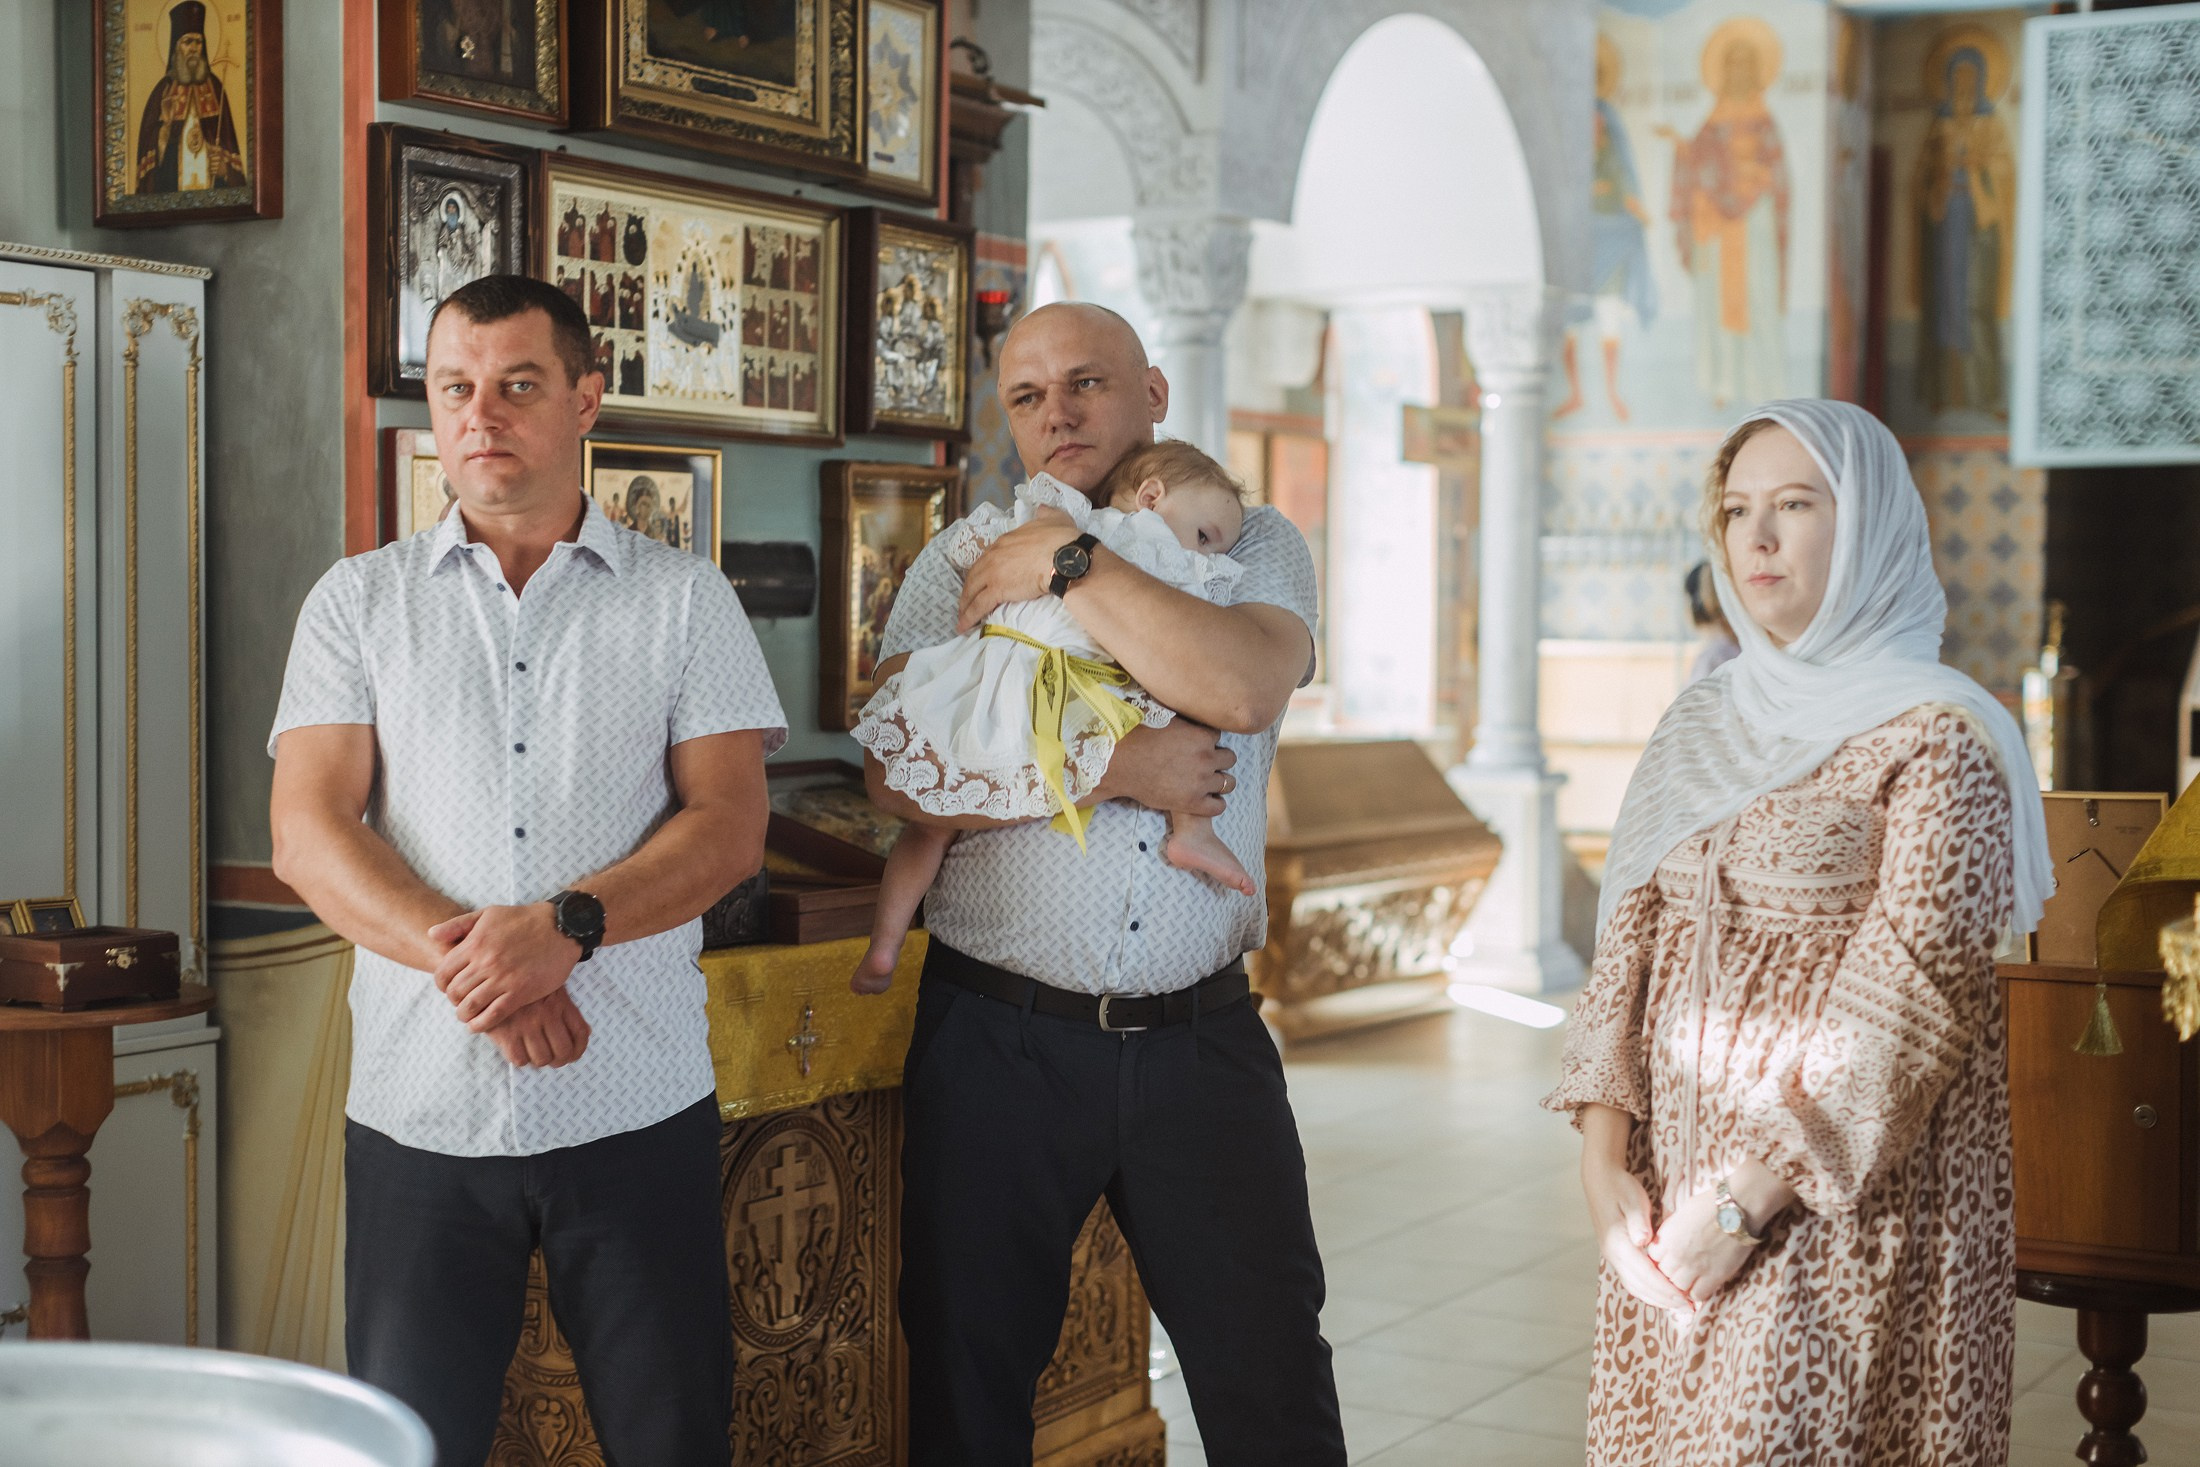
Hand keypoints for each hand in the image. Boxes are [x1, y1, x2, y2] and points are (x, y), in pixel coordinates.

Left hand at [431, 902, 582, 1031]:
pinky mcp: (520, 992)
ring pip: (470, 1006)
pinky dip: (481, 1024)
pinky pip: (493, 1015)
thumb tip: (431, 935)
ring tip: (468, 1015)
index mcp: (474, 944)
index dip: (442, 985)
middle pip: (455, 992)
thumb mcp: (488, 913)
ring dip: (464, 1015)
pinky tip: (478, 1025)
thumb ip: (457, 924)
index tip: (449, 988)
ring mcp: (503, 979)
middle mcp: (485, 963)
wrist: (560, 927)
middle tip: (461, 1002)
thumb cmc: (524, 919)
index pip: (443, 974)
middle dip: (454, 1001)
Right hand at [482, 986, 591, 1067]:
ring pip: (542, 1059)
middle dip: (559, 1060)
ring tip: (533, 1053)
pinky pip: (519, 1059)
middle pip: (563, 1051)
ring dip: (539, 1060)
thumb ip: (567, 1009)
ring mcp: (526, 1025)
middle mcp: (546, 1015)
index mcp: (559, 1002)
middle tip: (552, 1059)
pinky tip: (518, 1049)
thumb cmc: (522, 983)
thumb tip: (586, 1033)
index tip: (573, 1055)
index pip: (579, 1032)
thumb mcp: (549, 987)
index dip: (579, 1049)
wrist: (489, 975)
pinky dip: (521, 1059)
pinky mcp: (505, 1033)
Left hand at [957, 508, 1081, 632]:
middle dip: (969, 589)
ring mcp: (994, 572)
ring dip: (965, 605)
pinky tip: (964, 625)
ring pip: (973, 590)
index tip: (982, 578)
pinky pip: (979, 605)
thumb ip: (1046, 514)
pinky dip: (969, 615)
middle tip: (966, 601)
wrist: (1065, 556)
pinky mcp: (998, 589)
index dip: (984, 569)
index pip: (989, 557)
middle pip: (975, 573)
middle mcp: (995, 554)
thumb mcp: (1055, 518)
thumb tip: (1042, 508)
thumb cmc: (1063, 539)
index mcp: (1007, 540)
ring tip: (962, 618)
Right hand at [1093, 720, 1236, 816]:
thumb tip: (1190, 705)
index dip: (1209, 741)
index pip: (1219, 737)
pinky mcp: (1192, 803)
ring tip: (1209, 781)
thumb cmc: (1137, 737)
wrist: (1120, 763)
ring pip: (1229, 783)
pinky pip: (1218, 807)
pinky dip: (1215, 803)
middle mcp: (1206, 758)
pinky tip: (1207, 799)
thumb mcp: (1165, 718)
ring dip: (1220, 781)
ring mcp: (1201, 782)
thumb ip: (1184, 719)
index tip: (1199, 745)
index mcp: (1201, 736)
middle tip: (1204, 762)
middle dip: (1219, 759)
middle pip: (1230, 759)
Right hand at [1582, 1151, 1695, 1318]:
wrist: (1600, 1179)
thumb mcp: (1632, 1199)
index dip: (1667, 1290)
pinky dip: (1648, 1291)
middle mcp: (1613, 1254)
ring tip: (1679, 1306)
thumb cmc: (1620, 1187)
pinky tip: (1663, 1293)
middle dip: (1665, 1301)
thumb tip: (1642, 1240)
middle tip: (1689, 1309)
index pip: (1645, 1275)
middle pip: (1640, 1287)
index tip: (1687, 1300)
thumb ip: (1639, 1220)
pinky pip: (1632, 1280)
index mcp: (1618, 1243)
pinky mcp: (1616, 1254)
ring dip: (1657, 1299)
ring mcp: (1612, 1256)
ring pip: (1635, 1287)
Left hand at [1644, 1182, 1758, 1319]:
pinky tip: (1702, 1285)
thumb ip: (1671, 1232)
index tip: (1668, 1258)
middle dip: (1670, 1273)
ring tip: (1691, 1279)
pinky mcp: (1714, 1276)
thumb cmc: (1710, 1206)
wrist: (1736, 1209)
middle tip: (1681, 1270)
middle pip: (1664, 1275)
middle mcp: (1677, 1254)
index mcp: (1667, 1237)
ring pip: (1678, 1288)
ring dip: (1683, 1285)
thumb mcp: (1681, 1215)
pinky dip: (1698, 1293)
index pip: (1653, 1258)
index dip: (1660, 1259)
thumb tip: (1667, 1243)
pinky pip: (1698, 1295)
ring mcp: (1695, 1267)